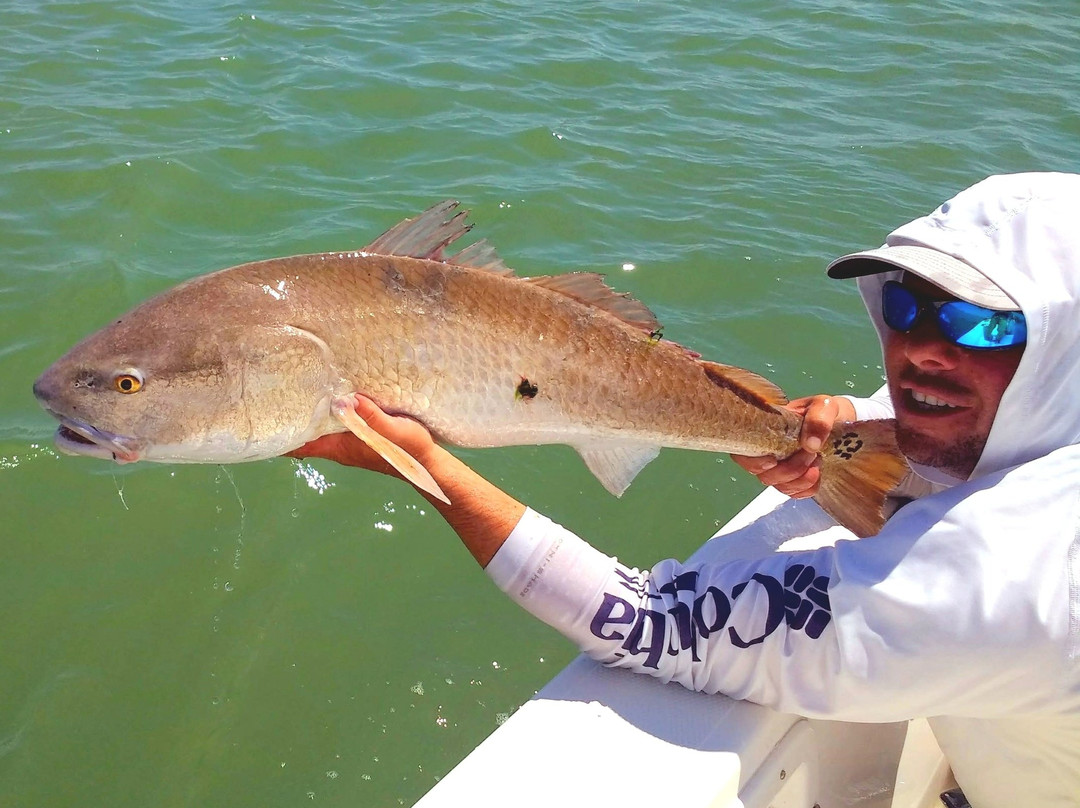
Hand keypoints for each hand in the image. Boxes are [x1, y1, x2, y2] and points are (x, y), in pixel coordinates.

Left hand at [287, 394, 437, 478]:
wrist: (427, 462)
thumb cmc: (410, 449)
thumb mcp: (393, 431)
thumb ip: (371, 417)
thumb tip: (346, 399)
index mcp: (340, 447)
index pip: (300, 445)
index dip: (280, 435)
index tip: (264, 417)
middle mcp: (338, 444)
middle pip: (304, 433)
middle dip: (289, 416)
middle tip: (274, 390)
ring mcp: (347, 439)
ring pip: (317, 426)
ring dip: (306, 412)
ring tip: (294, 386)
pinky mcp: (358, 432)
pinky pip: (332, 421)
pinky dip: (324, 409)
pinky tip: (326, 391)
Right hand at [730, 395, 853, 498]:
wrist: (840, 422)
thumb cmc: (824, 411)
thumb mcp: (824, 406)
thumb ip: (818, 419)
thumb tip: (810, 445)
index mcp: (765, 431)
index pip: (742, 453)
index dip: (753, 462)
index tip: (773, 460)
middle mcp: (767, 452)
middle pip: (763, 475)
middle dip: (789, 470)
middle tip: (810, 453)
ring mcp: (780, 468)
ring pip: (779, 486)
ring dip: (801, 479)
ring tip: (817, 460)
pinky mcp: (794, 480)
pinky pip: (794, 494)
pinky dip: (807, 488)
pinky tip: (818, 473)